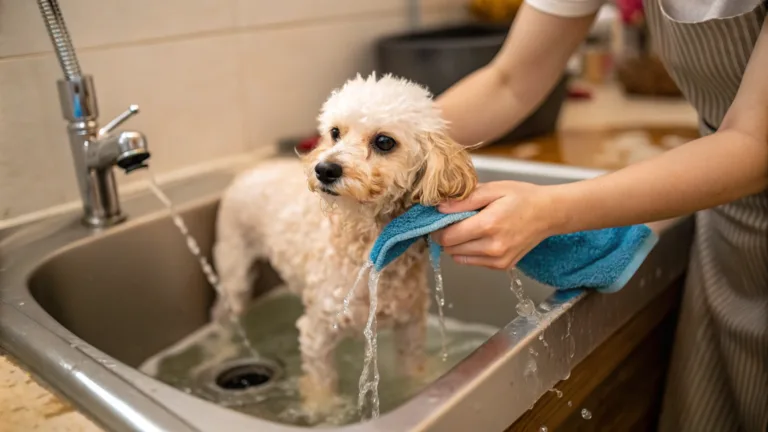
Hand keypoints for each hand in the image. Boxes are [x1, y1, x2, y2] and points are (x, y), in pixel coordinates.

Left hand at [431, 181, 560, 269]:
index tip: (440, 219)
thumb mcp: (493, 189)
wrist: (549, 213)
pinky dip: (470, 251)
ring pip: (459, 257)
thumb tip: (439, 208)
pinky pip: (473, 262)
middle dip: (446, 235)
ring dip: (458, 244)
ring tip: (470, 228)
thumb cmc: (522, 197)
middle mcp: (493, 247)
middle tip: (455, 221)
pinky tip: (481, 237)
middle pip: (450, 249)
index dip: (438, 228)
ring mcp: (498, 260)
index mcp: (488, 225)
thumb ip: (464, 200)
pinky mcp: (502, 266)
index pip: (447, 237)